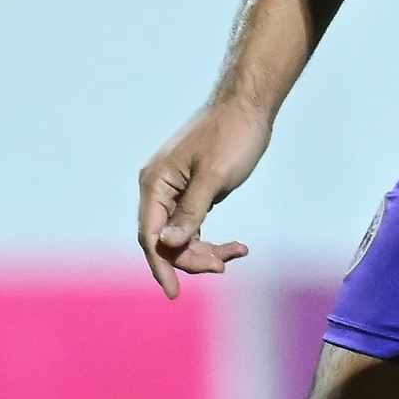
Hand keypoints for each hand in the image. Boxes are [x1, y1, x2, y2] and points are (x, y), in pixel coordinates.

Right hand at [136, 96, 269, 296]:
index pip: (150, 236)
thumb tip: (167, 244)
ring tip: (237, 252)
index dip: (160, 266)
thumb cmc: (232, 136)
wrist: (248, 105)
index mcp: (155, 183)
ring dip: (205, 251)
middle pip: (165, 240)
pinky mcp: (191, 192)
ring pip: (181, 236)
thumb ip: (190, 213)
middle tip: (224, 265)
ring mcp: (174, 190)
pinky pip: (193, 225)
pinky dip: (211, 239)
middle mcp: (158, 188)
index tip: (173, 292)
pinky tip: (237, 246)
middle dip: (192, 258)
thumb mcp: (214, 177)